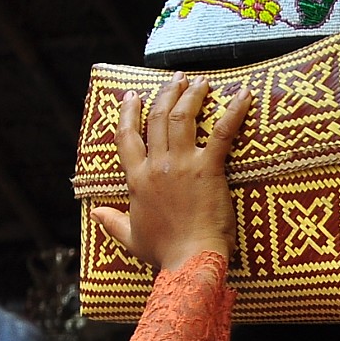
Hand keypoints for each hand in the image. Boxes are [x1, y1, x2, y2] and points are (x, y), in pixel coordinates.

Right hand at [91, 74, 252, 272]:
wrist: (190, 261)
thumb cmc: (165, 253)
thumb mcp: (132, 238)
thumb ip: (112, 223)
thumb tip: (95, 213)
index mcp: (137, 179)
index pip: (126, 137)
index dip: (128, 113)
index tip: (132, 96)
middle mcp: (156, 165)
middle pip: (157, 118)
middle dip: (167, 93)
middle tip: (176, 79)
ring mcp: (182, 164)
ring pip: (182, 117)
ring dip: (192, 94)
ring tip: (200, 81)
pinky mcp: (208, 169)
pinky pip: (222, 132)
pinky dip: (234, 111)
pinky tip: (244, 95)